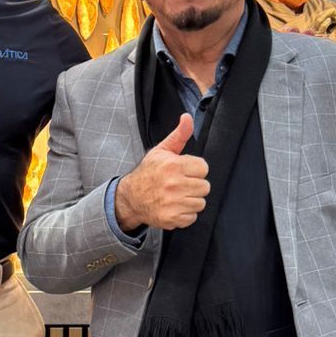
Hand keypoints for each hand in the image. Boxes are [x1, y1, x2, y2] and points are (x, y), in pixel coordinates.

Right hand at [115, 114, 209, 231]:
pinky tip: (174, 207)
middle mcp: (173, 185)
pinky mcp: (172, 218)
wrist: (131, 198)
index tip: (184, 171)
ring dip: (191, 200)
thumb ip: (179, 135)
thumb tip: (188, 117)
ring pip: (200, 203)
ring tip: (178, 196)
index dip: (195, 169)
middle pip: (205, 187)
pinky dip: (185, 214)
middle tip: (181, 184)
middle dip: (195, 185)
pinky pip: (192, 217)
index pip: (203, 168)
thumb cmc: (148, 173)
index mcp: (173, 165)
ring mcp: (173, 203)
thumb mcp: (162, 151)